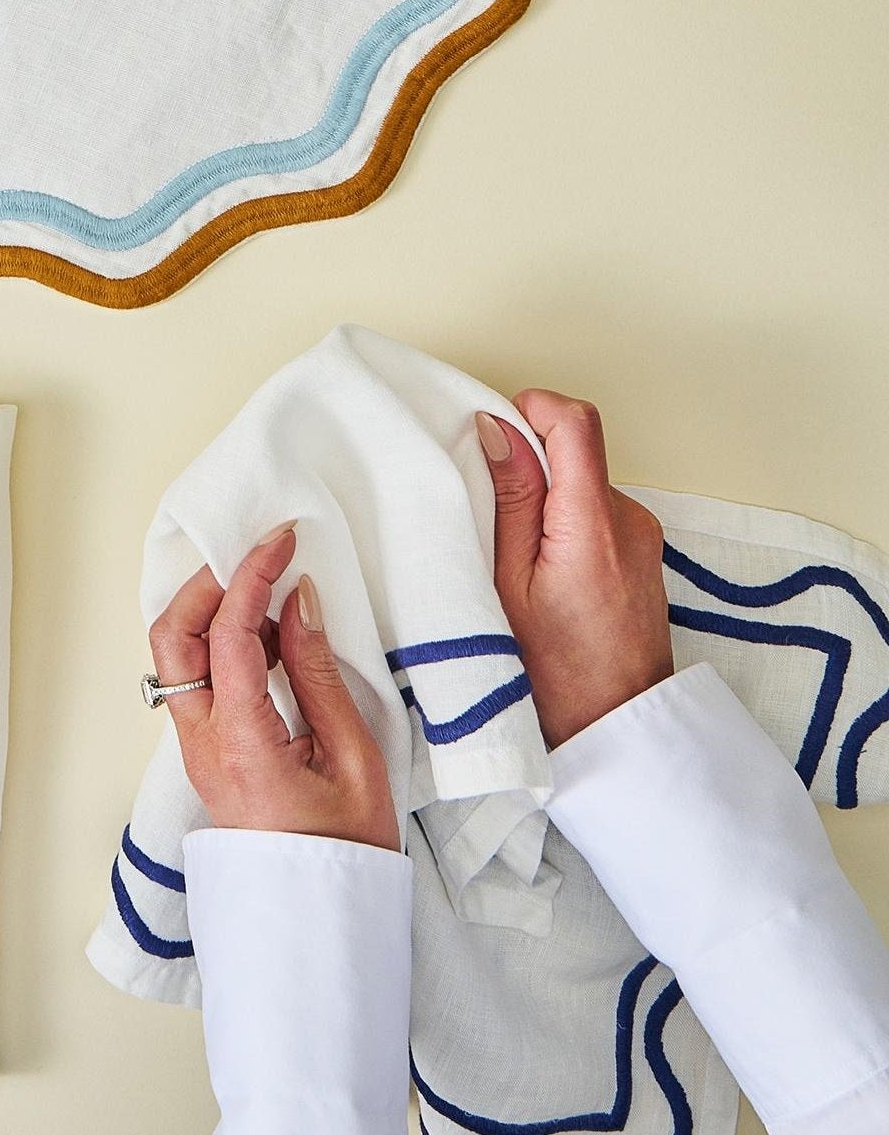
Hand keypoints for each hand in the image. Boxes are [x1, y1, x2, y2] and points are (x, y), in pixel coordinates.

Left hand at [149, 528, 399, 851]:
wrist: (321, 918)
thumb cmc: (348, 849)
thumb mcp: (354, 759)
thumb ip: (320, 676)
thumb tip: (299, 602)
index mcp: (240, 745)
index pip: (229, 637)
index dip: (252, 577)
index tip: (281, 539)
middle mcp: (201, 743)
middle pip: (171, 638)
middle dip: (208, 585)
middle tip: (259, 557)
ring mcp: (196, 748)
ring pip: (176, 656)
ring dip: (213, 611)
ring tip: (273, 593)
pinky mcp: (207, 751)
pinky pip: (199, 678)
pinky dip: (224, 642)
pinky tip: (272, 637)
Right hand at [478, 390, 671, 748]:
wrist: (615, 725)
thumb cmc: (555, 671)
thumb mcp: (508, 583)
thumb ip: (509, 499)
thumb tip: (498, 429)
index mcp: (592, 523)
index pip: (575, 421)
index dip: (531, 409)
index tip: (495, 434)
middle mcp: (629, 519)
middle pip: (575, 448)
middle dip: (528, 463)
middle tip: (492, 511)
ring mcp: (641, 534)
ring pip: (582, 481)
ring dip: (546, 498)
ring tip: (518, 555)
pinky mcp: (642, 550)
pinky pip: (596, 510)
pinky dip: (565, 522)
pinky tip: (545, 571)